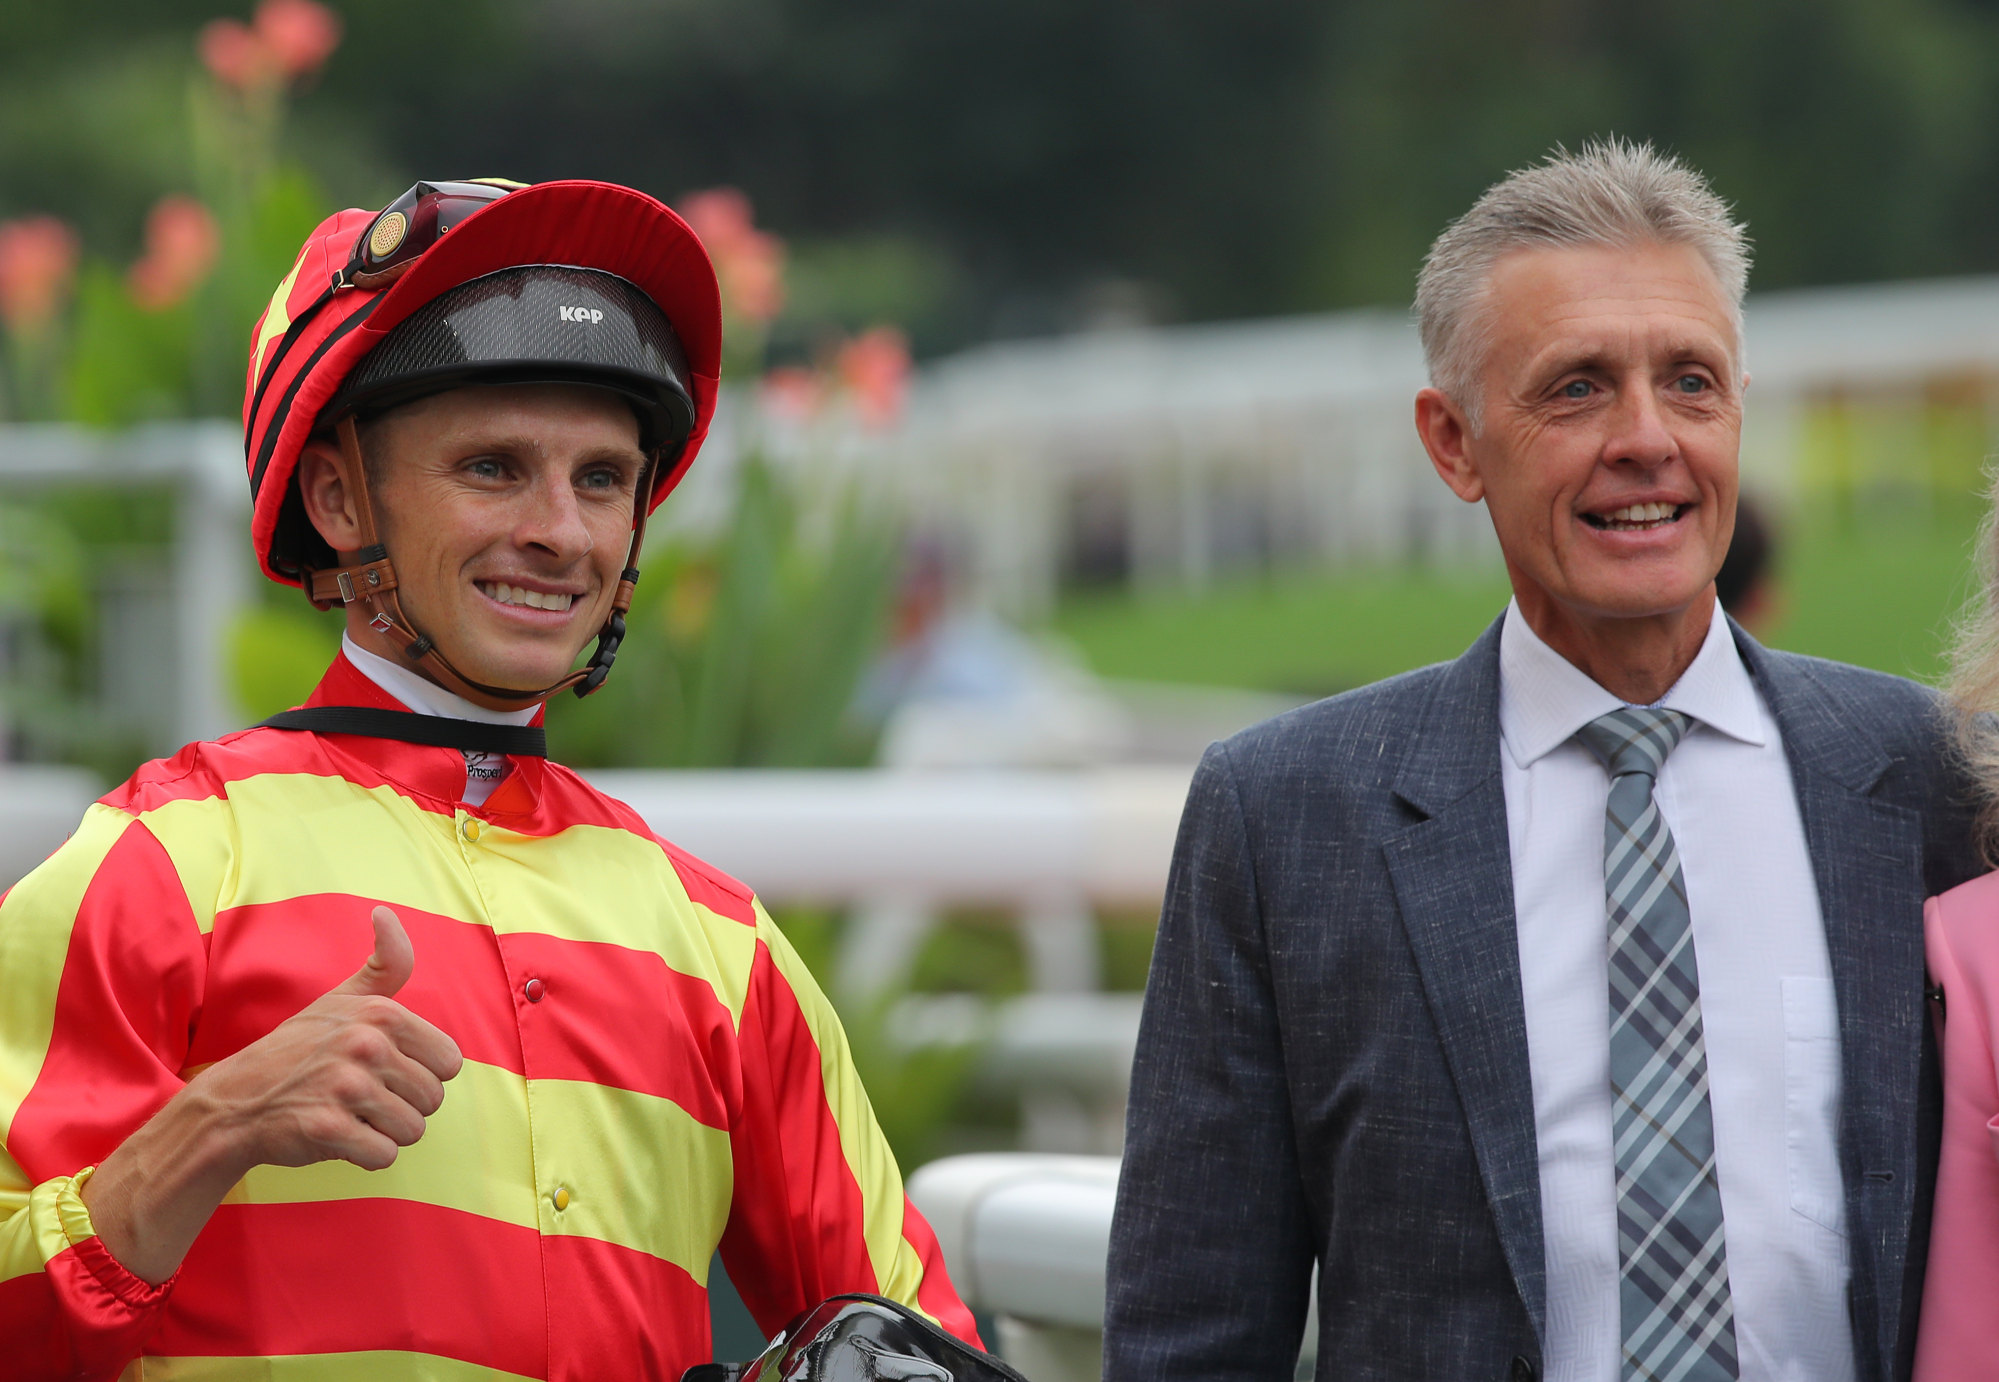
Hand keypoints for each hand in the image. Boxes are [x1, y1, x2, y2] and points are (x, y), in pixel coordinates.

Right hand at [191, 905, 464, 1171]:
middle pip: (432, 1100)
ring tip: (351, 1115)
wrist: (235, 1101)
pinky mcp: (327, 1128)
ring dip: (385, 1133)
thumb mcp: (343, 998)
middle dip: (404, 1107)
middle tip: (363, 1098)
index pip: (449, 1063)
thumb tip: (386, 912)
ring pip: (412, 1131)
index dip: (422, 1075)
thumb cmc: (299, 1050)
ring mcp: (345, 1087)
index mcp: (380, 1014)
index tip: (386, 1071)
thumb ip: (385, 962)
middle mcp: (365, 1045)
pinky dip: (367, 1155)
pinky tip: (339, 1137)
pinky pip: (384, 1156)